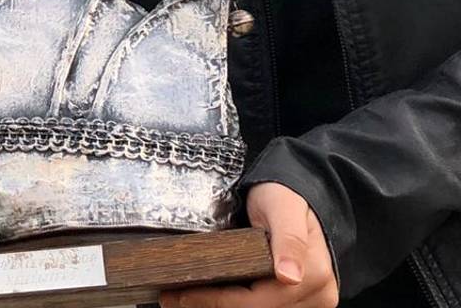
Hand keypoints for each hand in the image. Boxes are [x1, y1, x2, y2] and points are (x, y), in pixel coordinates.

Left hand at [159, 182, 337, 307]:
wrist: (294, 194)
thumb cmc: (284, 195)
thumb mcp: (282, 207)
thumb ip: (288, 239)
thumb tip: (289, 277)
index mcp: (314, 275)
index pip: (257, 301)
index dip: (216, 301)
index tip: (180, 293)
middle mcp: (317, 295)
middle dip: (211, 305)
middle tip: (172, 297)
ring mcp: (310, 302)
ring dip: (221, 306)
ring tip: (184, 297)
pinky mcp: (298, 302)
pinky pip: (262, 306)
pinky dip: (235, 302)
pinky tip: (208, 295)